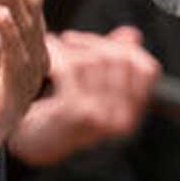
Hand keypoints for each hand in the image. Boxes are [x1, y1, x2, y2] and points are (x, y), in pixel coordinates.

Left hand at [8, 25, 159, 166]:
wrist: (32, 146)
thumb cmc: (60, 115)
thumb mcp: (91, 90)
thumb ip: (113, 62)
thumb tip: (132, 34)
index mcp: (131, 116)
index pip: (147, 69)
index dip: (126, 49)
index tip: (98, 42)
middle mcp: (122, 120)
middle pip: (121, 60)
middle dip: (94, 43)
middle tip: (69, 39)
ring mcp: (100, 117)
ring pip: (95, 61)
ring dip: (71, 48)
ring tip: (54, 46)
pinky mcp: (75, 112)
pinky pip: (72, 68)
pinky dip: (58, 53)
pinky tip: (47, 50)